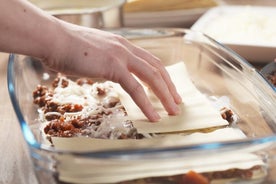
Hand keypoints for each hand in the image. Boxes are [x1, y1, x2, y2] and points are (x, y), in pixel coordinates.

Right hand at [44, 21, 181, 120]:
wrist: (53, 39)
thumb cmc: (67, 48)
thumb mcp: (94, 53)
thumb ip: (105, 61)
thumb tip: (107, 71)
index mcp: (123, 45)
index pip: (150, 61)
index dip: (162, 76)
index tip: (168, 89)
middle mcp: (126, 48)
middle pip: (157, 68)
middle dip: (170, 87)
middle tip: (177, 102)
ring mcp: (121, 56)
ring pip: (152, 78)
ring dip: (165, 96)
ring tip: (172, 111)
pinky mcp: (113, 66)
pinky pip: (136, 88)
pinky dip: (147, 104)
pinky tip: (153, 116)